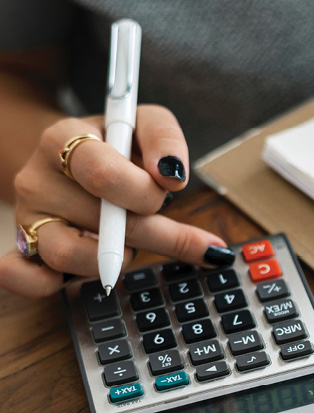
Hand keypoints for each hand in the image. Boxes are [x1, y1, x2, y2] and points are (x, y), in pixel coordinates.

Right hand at [0, 105, 233, 297]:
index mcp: (63, 139)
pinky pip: (24, 277)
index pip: (100, 172)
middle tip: (184, 236)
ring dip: (118, 258)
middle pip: (99, 220)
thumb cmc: (116, 143)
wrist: (69, 155)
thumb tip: (174, 177)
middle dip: (154, 231)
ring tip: (134, 244)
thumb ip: (164, 139)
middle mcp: (37, 179)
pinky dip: (51, 284)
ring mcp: (27, 218)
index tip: (171, 188)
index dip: (143, 190)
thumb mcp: (143, 123)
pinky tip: (93, 273)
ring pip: (69, 255)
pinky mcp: (24, 250)